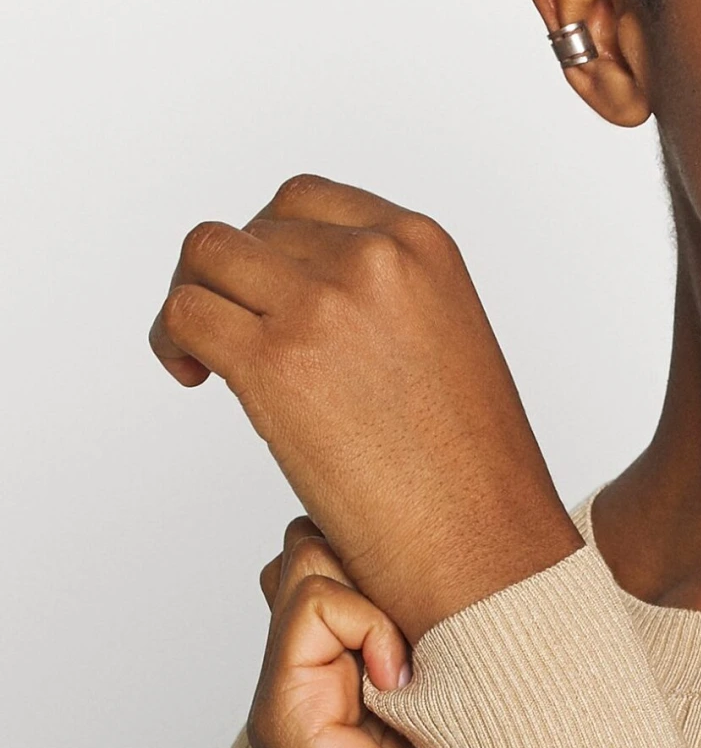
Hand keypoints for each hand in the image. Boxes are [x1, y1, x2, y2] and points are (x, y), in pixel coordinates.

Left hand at [148, 176, 582, 639]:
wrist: (483, 544)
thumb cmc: (473, 474)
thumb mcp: (448, 344)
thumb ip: (384, 303)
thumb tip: (299, 308)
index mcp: (423, 247)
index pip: (307, 203)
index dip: (270, 245)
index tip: (265, 292)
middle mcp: (371, 259)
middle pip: (253, 229)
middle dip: (232, 279)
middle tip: (230, 335)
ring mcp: (320, 305)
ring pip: (206, 255)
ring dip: (191, 296)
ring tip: (200, 355)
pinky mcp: (274, 362)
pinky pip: (184, 314)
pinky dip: (170, 339)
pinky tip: (193, 377)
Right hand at [249, 518, 522, 747]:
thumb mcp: (483, 702)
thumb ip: (455, 639)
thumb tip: (484, 560)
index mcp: (352, 670)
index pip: (337, 549)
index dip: (391, 543)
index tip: (460, 585)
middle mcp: (311, 676)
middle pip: (312, 541)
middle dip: (375, 546)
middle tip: (438, 606)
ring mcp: (291, 696)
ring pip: (304, 559)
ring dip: (372, 581)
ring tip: (421, 655)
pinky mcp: (287, 717)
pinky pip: (310, 607)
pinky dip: (363, 620)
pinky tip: (403, 682)